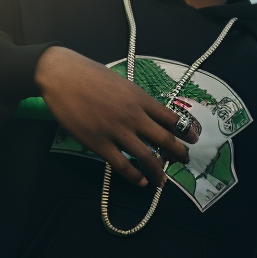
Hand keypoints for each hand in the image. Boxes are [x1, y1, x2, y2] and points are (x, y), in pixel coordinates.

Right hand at [33, 46, 192, 187]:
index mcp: (142, 99)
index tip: (194, 140)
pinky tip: (142, 182)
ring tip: (163, 180)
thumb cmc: (91, 75)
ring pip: (147, 157)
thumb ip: (137, 100)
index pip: (172, 119)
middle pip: (165, 140)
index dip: (186, 132)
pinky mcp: (99, 144)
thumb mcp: (123, 83)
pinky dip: (135, 176)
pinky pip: (122, 165)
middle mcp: (134, 117)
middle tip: (185, 160)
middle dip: (179, 153)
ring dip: (158, 171)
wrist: (62, 76)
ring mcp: (117, 131)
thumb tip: (149, 113)